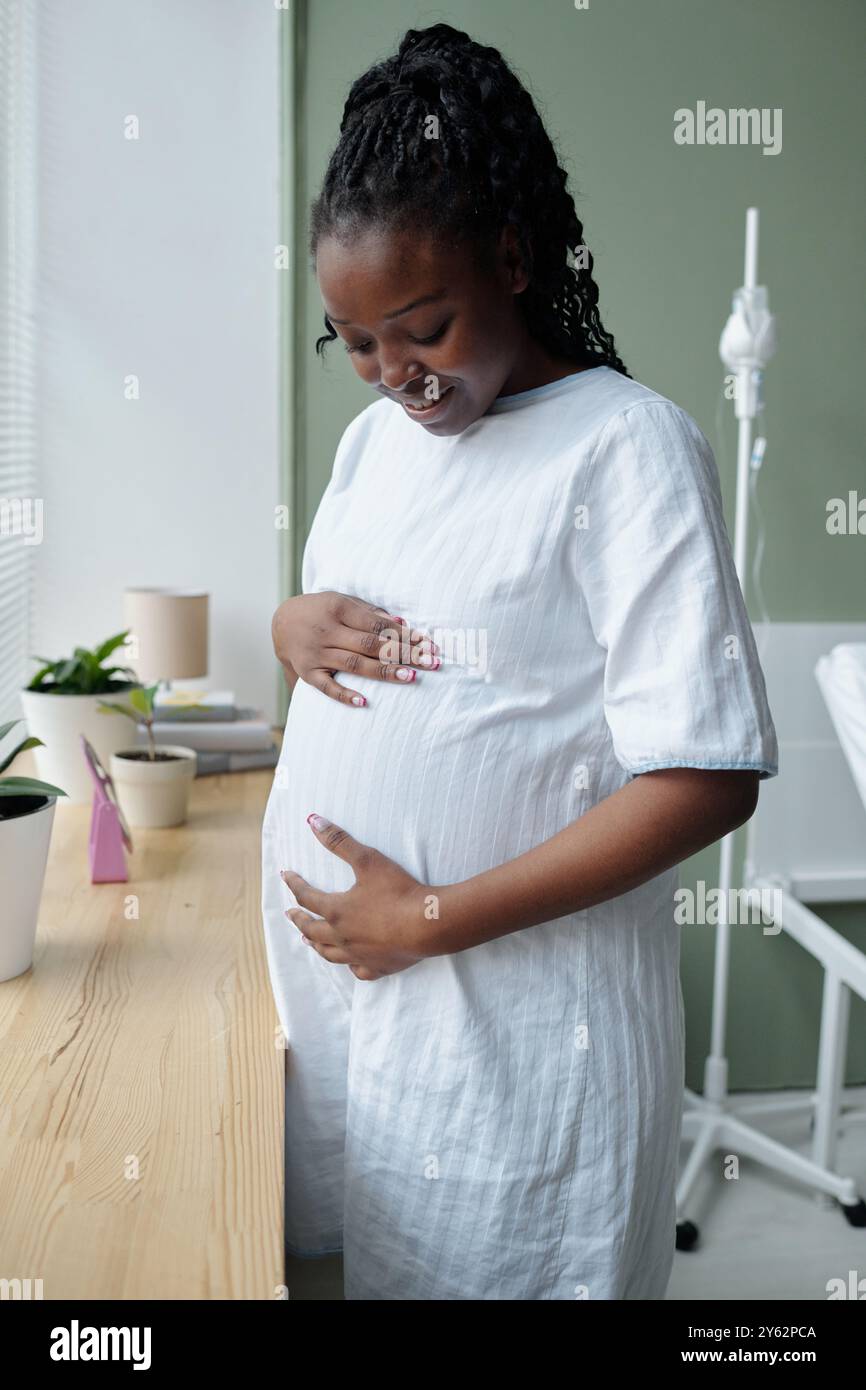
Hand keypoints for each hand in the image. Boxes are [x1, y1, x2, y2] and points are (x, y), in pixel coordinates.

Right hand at [271, 592, 439, 706]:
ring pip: (354, 664)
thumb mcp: (343, 601)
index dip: (405, 635)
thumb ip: (371, 612)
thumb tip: (403, 624)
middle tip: (430, 661)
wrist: (282, 623)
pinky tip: (363, 702)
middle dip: (403, 653)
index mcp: (338, 608)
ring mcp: (317, 653)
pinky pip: (327, 687)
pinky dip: (344, 695)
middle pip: (371, 645)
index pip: (378, 624)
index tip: (428, 643)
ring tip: (411, 677)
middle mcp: (327, 631)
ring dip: (384, 672)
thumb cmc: (322, 610)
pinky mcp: (308, 672)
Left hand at [280, 814, 432, 979]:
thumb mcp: (367, 860)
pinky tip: (349, 963)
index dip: (294, 884)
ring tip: (308, 941)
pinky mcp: (378, 967)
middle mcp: (342, 936)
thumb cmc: (397, 890)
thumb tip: (312, 821)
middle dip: (299, 919)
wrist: (427, 924)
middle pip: (312, 929)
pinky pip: (357, 970)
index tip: (286, 876)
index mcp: (336, 910)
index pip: (306, 897)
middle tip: (290, 915)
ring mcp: (359, 955)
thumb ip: (339, 841)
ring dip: (315, 944)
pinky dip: (349, 965)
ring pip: (329, 953)